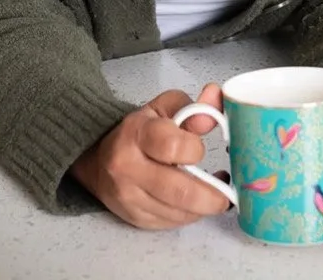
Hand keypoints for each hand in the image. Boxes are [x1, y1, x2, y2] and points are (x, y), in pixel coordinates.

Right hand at [71, 85, 230, 228]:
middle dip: (213, 195)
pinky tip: (192, 200)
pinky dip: (190, 214)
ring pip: (181, 212)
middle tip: (226, 190)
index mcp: (135, 133)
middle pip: (182, 191)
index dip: (195, 149)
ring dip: (204, 206)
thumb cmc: (138, 133)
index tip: (198, 149)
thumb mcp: (162, 110)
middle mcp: (127, 167)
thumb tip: (216, 98)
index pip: (174, 146)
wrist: (96, 160)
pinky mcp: (135, 218)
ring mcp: (129, 197)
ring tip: (211, 193)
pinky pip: (174, 223)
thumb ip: (194, 107)